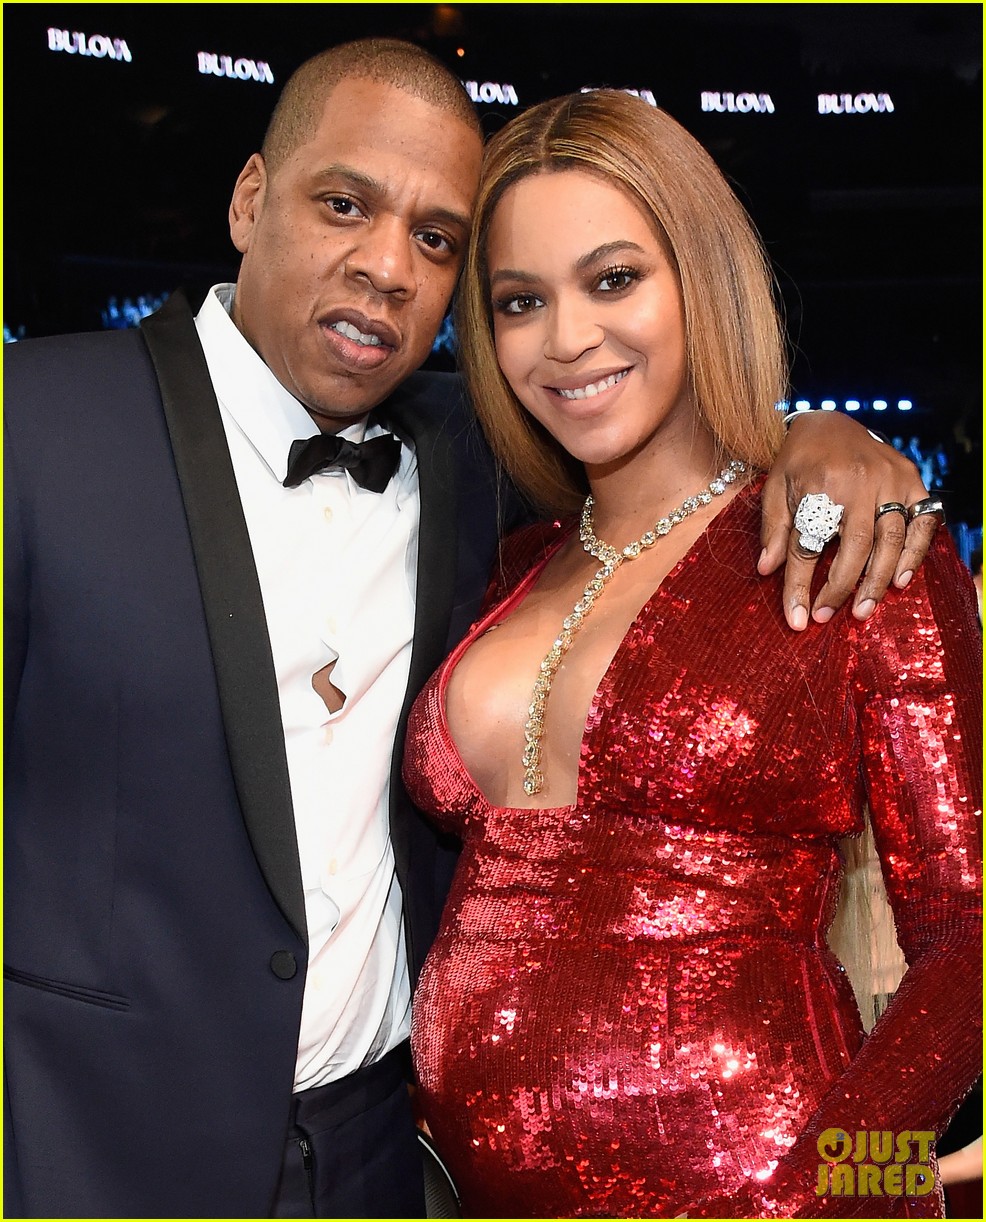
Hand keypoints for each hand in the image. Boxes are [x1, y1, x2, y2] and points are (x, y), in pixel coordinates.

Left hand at [759, 413, 933, 630]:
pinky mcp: (912, 479)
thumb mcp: (774, 487)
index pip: (808, 545)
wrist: (828, 419)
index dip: (800, 585)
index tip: (797, 617)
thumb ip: (773, 528)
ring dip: (878, 579)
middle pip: (855, 546)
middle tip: (829, 616)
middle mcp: (859, 481)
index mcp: (819, 483)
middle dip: (842, 587)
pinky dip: (915, 552)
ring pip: (891, 538)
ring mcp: (891, 479)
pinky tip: (900, 579)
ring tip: (863, 610)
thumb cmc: (798, 459)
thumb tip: (766, 570)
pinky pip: (923, 521)